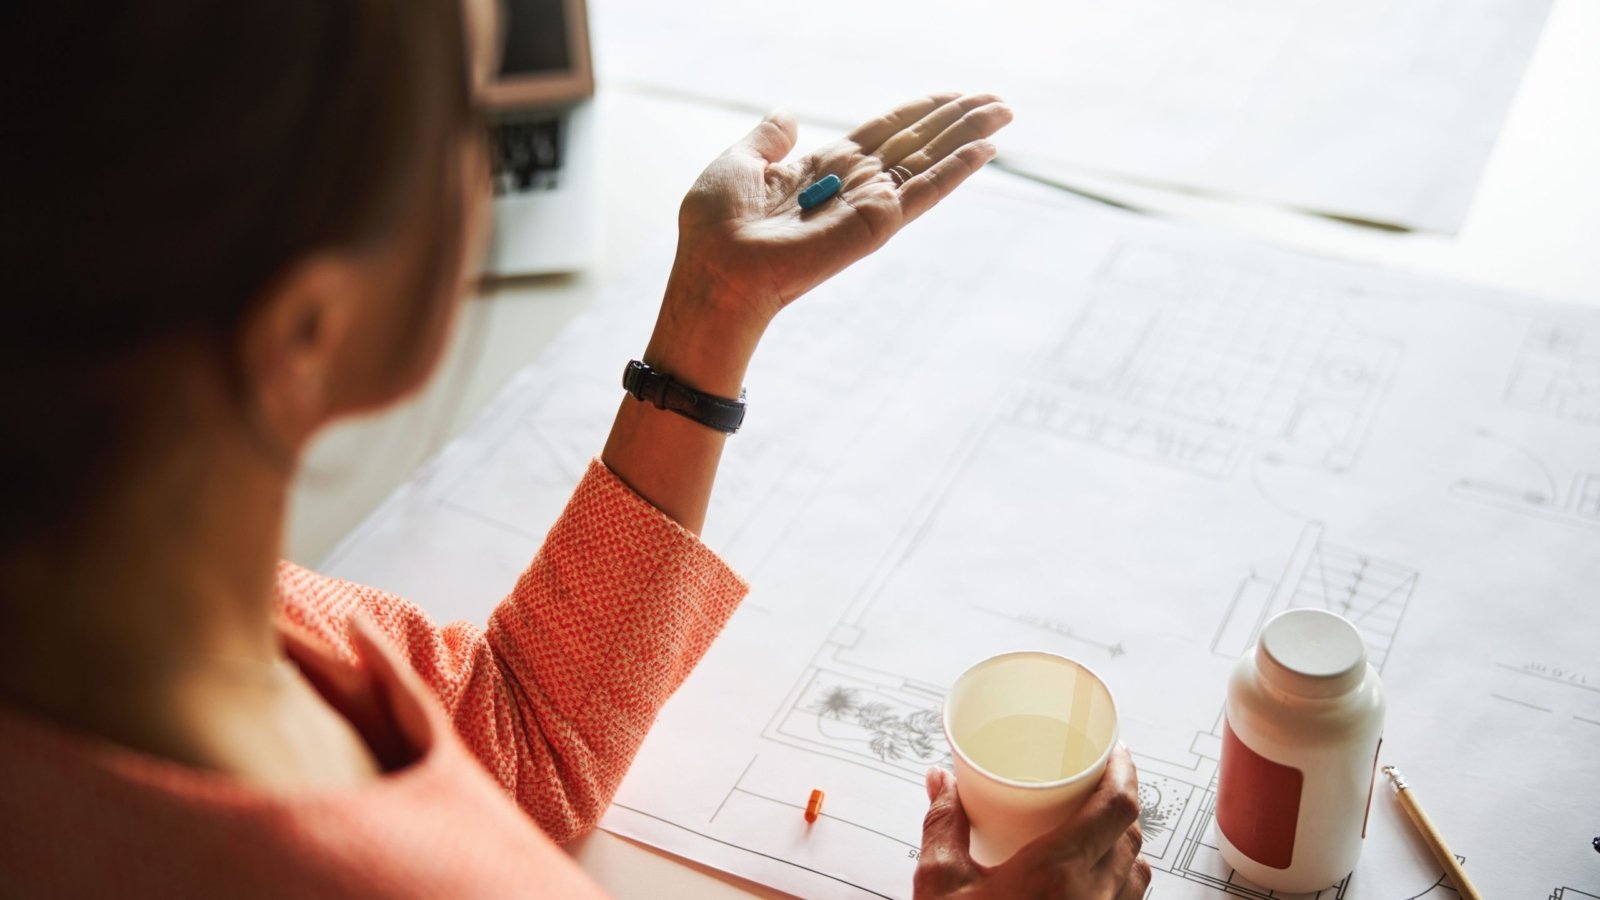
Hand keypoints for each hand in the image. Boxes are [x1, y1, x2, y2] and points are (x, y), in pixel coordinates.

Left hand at [644, 93, 1011, 394]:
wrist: (716, 273)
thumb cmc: (714, 229)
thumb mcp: (737, 163)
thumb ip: (767, 138)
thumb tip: (787, 114)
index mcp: (822, 168)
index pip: (883, 131)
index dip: (918, 110)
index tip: (951, 95)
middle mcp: (852, 185)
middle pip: (917, 141)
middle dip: (957, 118)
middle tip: (1000, 100)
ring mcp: (868, 205)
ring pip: (930, 161)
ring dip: (969, 135)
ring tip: (1006, 111)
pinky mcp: (876, 224)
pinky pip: (924, 191)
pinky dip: (956, 170)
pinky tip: (986, 150)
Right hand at [913, 746, 1151, 898]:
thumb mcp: (939, 884)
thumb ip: (943, 823)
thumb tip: (940, 780)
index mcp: (1057, 872)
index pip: (1118, 806)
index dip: (1125, 770)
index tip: (1115, 749)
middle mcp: (1094, 899)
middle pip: (1132, 832)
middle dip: (1120, 799)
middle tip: (1096, 779)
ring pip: (1138, 869)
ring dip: (1125, 839)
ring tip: (1096, 823)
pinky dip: (1122, 876)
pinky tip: (1093, 872)